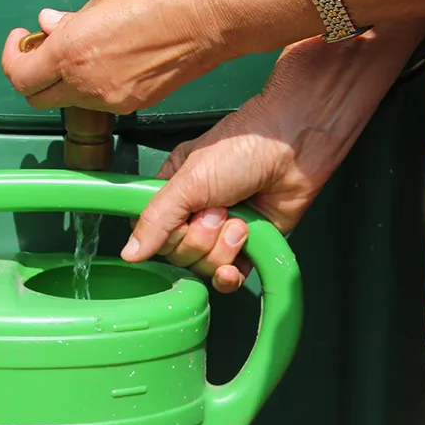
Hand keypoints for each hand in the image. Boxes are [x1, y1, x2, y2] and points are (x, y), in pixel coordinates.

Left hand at [0, 0, 247, 113]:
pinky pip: (99, 100)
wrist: (215, 16)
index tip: (21, 40)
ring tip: (81, 48)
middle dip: (32, 75)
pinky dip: (91, 84)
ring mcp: (112, 100)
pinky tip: (108, 58)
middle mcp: (87, 84)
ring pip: (69, 101)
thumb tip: (50, 24)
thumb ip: (72, 16)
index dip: (12, 58)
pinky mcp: (135, 104)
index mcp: (73, 52)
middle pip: (38, 98)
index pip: (20, 76)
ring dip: (63, 80)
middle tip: (42, 49)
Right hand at [121, 100, 328, 293]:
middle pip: (179, 255)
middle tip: (219, 209)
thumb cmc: (242, 147)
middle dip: (201, 237)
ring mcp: (222, 232)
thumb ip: (156, 219)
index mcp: (173, 192)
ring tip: (240, 217)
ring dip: (223, 246)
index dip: (166, 236)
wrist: (294, 146)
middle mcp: (195, 214)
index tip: (181, 218)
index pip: (153, 234)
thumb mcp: (189, 181)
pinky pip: (229, 278)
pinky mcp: (249, 246)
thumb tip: (130, 253)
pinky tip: (238, 258)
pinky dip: (232, 274)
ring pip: (204, 267)